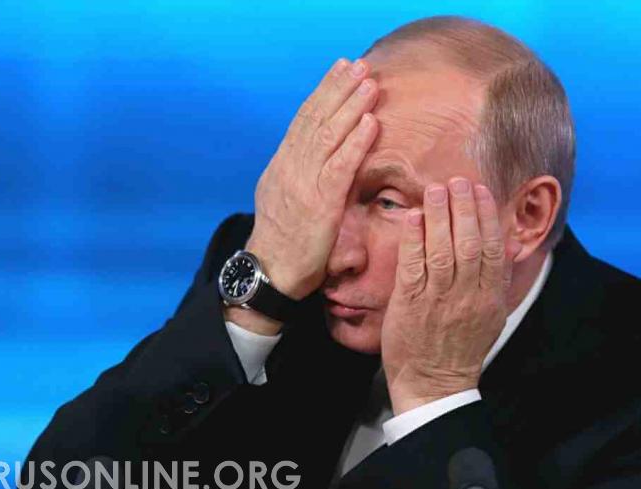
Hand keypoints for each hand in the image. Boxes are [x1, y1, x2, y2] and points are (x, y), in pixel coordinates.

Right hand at [246, 58, 378, 299]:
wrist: (269, 271)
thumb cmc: (283, 240)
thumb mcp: (285, 198)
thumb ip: (301, 174)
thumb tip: (317, 157)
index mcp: (283, 164)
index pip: (304, 119)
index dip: (324, 92)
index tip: (340, 70)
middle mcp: (291, 167)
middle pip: (316, 119)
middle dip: (339, 89)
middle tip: (359, 65)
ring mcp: (304, 184)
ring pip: (329, 136)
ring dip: (352, 107)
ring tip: (370, 84)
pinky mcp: (320, 204)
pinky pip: (340, 167)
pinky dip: (356, 143)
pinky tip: (371, 124)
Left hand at [380, 178, 519, 414]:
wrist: (435, 385)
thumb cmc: (461, 347)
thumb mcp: (492, 315)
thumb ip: (499, 280)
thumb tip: (508, 246)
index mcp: (489, 297)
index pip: (491, 248)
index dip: (486, 215)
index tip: (479, 190)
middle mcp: (466, 297)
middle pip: (468, 244)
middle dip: (463, 208)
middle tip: (457, 181)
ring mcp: (437, 301)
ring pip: (442, 251)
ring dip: (438, 216)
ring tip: (435, 189)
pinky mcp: (410, 306)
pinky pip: (413, 267)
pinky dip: (413, 239)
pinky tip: (412, 217)